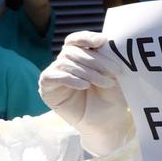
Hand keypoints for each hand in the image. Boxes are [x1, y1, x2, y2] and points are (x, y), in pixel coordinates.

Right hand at [39, 32, 133, 155]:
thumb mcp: (113, 76)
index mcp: (80, 55)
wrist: (107, 123)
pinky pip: (53, 76)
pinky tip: (84, 86)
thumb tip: (104, 40)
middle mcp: (65, 62)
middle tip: (114, 72)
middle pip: (73, 51)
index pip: (76, 40)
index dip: (86, 37)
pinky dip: (70, 79)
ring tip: (105, 83)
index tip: (101, 41)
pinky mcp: (47, 88)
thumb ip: (106, 59)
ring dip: (88, 72)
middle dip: (95, 60)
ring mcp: (54, 74)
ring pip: (65, 63)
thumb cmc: (111, 98)